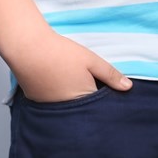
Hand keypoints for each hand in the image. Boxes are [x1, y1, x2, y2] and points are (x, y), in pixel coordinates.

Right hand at [10, 32, 131, 102]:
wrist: (28, 48)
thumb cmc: (61, 53)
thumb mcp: (91, 61)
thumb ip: (110, 75)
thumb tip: (128, 87)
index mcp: (84, 100)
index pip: (99, 105)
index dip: (102, 94)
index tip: (102, 84)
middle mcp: (67, 109)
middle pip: (83, 108)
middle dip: (87, 97)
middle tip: (83, 78)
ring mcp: (50, 108)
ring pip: (68, 105)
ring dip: (71, 96)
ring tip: (68, 77)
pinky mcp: (37, 102)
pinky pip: (53, 104)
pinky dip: (57, 95)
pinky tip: (56, 80)